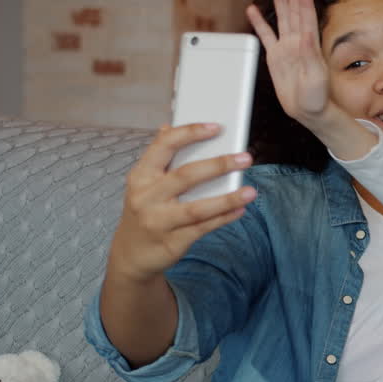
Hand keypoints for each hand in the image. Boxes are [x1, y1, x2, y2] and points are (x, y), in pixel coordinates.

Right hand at [108, 123, 255, 283]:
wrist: (131, 255)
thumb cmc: (145, 211)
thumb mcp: (144, 184)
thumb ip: (159, 158)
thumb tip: (168, 127)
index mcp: (141, 175)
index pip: (164, 146)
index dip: (190, 133)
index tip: (216, 127)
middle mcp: (146, 196)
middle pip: (186, 176)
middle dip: (219, 165)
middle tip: (246, 158)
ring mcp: (158, 221)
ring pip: (197, 208)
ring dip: (228, 199)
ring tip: (251, 191)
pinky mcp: (172, 242)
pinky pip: (203, 228)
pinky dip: (224, 218)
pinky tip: (240, 210)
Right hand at [245, 0, 346, 134]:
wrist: (308, 111)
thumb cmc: (317, 96)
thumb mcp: (316, 76)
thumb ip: (309, 54)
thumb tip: (304, 34)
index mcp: (310, 45)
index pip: (306, 17)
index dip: (303, 0)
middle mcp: (298, 42)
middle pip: (294, 12)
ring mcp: (286, 48)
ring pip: (281, 19)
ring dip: (278, 1)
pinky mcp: (275, 56)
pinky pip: (266, 36)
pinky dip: (259, 23)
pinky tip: (252, 9)